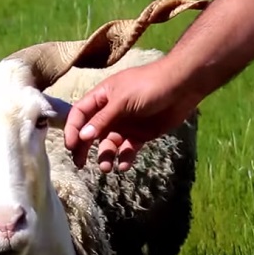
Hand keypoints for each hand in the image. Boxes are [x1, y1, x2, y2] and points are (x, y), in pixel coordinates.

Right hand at [64, 60, 198, 171]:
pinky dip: (124, 159)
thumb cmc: (148, 85)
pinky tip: (125, 165)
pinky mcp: (139, 135)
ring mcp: (124, 125)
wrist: (182, 86)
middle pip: (90, 133)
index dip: (73, 130)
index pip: (79, 115)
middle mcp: (109, 113)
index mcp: (101, 98)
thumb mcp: (121, 101)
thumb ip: (102, 120)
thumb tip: (83, 137)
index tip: (71, 146)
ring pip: (108, 145)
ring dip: (105, 156)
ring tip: (107, 168)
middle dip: (84, 149)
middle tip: (80, 164)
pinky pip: (127, 150)